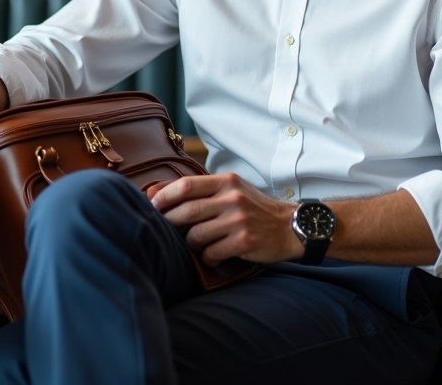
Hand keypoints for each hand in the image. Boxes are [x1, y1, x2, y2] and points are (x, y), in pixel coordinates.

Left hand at [149, 174, 301, 266]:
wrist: (289, 226)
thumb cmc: (253, 208)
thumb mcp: (230, 189)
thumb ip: (199, 190)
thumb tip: (154, 191)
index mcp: (226, 182)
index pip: (186, 185)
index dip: (164, 197)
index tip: (152, 206)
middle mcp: (232, 198)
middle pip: (187, 211)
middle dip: (170, 222)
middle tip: (165, 229)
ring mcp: (238, 220)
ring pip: (196, 235)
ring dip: (190, 244)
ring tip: (197, 244)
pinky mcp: (244, 241)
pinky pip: (211, 253)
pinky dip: (207, 258)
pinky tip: (212, 257)